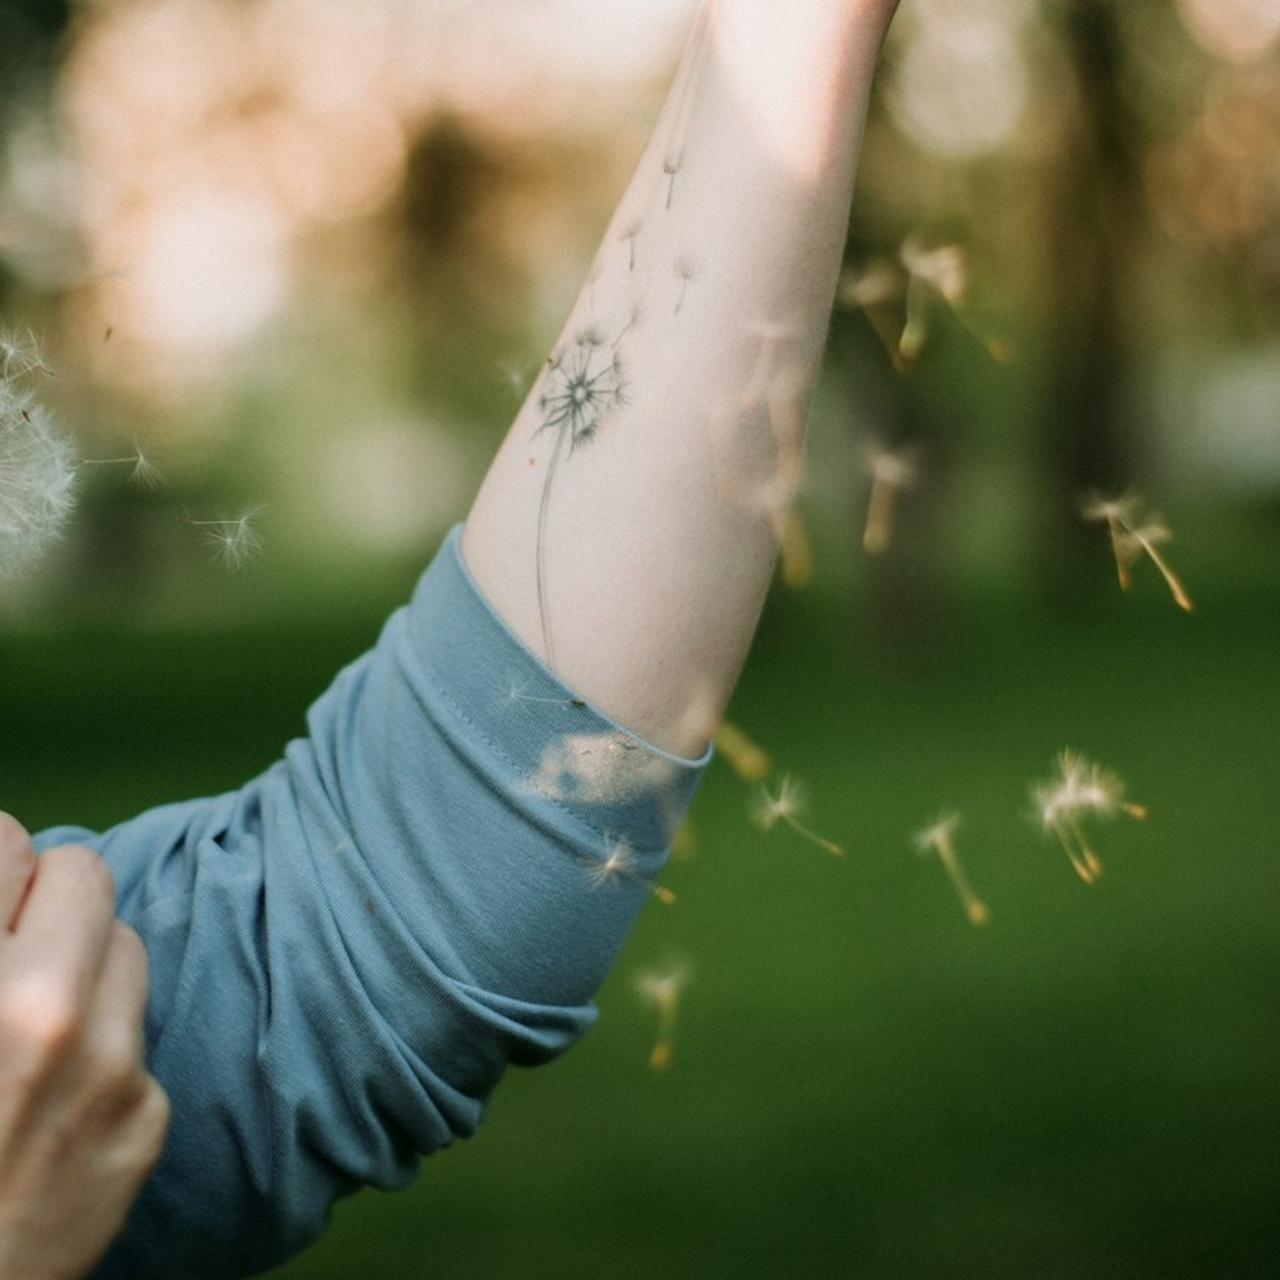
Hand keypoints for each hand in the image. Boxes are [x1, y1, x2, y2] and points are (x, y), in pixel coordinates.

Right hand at [0, 813, 169, 1279]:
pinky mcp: (146, 1120)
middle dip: (46, 895)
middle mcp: (46, 1016)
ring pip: (127, 944)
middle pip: (87, 873)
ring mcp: (109, 1069)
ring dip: (84, 963)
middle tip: (12, 936)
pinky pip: (137, 1035)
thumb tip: (2, 861)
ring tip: (31, 1018)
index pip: (7, 842)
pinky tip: (51, 1096)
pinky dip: (102, 1047)